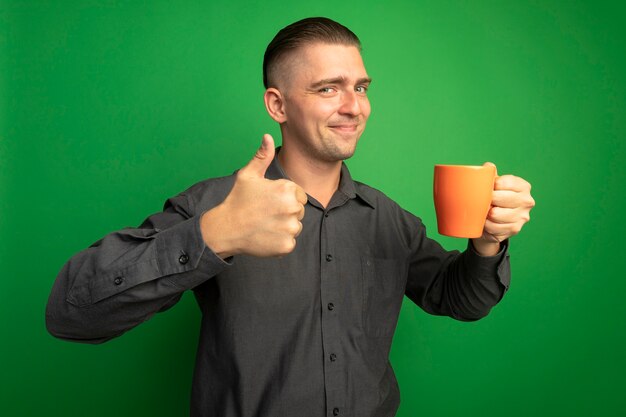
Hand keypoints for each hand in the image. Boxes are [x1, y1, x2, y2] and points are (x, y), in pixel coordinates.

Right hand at [200, 134, 307, 257]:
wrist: (225, 229)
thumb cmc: (238, 200)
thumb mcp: (248, 175)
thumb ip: (262, 156)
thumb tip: (267, 136)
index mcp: (287, 189)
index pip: (299, 195)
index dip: (285, 198)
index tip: (269, 202)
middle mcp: (292, 208)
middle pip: (299, 211)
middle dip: (286, 212)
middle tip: (265, 214)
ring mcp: (290, 228)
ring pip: (296, 227)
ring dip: (284, 227)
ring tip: (265, 225)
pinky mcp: (287, 245)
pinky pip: (291, 242)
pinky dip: (281, 242)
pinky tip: (266, 236)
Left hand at [471, 162, 534, 255]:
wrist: (496, 222)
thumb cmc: (494, 199)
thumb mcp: (493, 185)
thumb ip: (490, 174)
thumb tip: (488, 166)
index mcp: (523, 186)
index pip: (505, 182)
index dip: (492, 186)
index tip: (488, 188)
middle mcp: (527, 201)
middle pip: (499, 198)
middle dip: (487, 200)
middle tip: (482, 201)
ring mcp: (522, 216)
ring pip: (495, 214)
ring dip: (485, 214)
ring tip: (483, 211)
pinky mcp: (515, 229)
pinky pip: (494, 227)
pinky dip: (486, 225)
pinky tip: (485, 222)